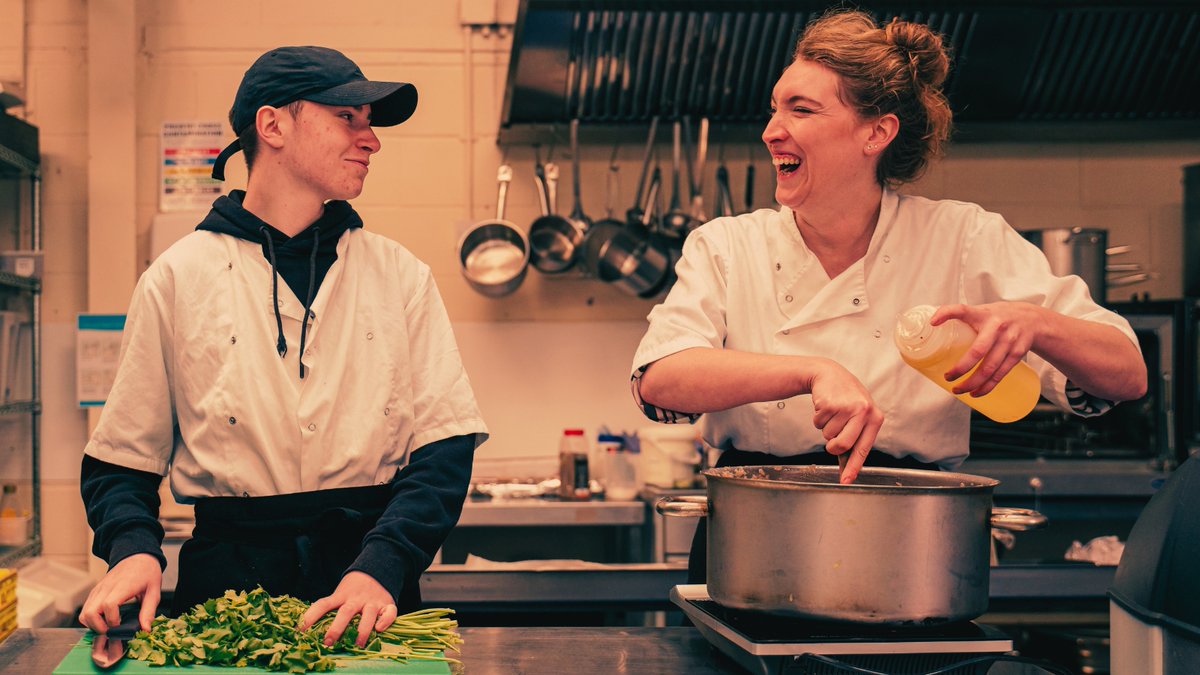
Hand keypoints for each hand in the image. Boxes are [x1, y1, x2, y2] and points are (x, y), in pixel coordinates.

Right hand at [78, 553, 161, 633]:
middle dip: (99, 627)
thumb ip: (149, 610)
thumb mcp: (155, 590)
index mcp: (122, 586)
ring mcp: (98, 589)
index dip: (113, 620)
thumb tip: (145, 629)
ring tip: (108, 627)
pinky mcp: (95, 592)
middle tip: (112, 631)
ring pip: (84, 613)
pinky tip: (104, 620)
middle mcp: (106, 588)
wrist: (137, 556)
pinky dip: (91, 618)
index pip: (109, 605)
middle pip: (91, 612)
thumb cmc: (147, 572)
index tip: (121, 626)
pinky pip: (86, 608)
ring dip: (93, 624)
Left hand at [299, 571, 398, 647]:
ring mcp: (373, 601)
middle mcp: (356, 599)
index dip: (310, 617)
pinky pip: (389, 613)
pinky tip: (379, 629)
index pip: (323, 604)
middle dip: (336, 628)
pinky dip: (385, 621)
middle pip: (345, 612)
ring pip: (368, 615)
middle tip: (328, 642)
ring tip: (357, 645)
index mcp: (341, 596)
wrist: (377, 568)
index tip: (300, 631)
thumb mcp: (340, 594)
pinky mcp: (387, 604)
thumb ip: (331, 608)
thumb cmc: (353, 589)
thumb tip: (309, 629)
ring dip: (362, 630)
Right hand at [808, 359, 882, 483]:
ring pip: (828, 435)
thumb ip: (856, 437)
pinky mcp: (830, 403)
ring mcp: (846, 407)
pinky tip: (825, 406)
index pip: (863, 448)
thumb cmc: (846, 398)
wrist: (829, 374)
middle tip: (831, 441)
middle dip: (833, 446)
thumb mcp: (858, 414)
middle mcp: (863, 412)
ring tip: (833, 412)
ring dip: (826, 427)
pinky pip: (818, 423)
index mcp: (875, 417)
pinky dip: (818, 418)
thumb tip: (847, 465)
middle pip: (842, 445)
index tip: (846, 480)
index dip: (853, 467)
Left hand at [932, 303, 1041, 396]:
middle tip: (948, 377)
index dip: (946, 313)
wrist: (1034, 319)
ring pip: (989, 367)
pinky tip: (976, 393)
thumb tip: (932, 325)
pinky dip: (987, 386)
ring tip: (958, 390)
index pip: (962, 310)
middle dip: (961, 368)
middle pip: (977, 351)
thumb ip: (963, 317)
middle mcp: (997, 327)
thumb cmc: (999, 317)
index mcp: (983, 314)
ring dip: (972, 383)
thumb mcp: (982, 311)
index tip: (933, 322)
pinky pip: (1001, 374)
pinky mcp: (1017, 354)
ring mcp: (1009, 341)